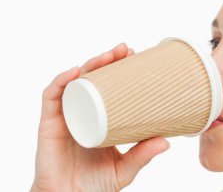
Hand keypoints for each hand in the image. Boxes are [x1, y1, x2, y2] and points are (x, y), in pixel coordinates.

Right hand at [30, 43, 169, 191]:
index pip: (110, 87)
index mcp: (101, 118)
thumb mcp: (124, 168)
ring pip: (76, 82)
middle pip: (94, 79)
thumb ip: (142, 155)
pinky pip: (51, 97)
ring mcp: (66, 115)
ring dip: (91, 64)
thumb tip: (167, 141)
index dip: (121, 71)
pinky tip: (75, 72)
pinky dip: (61, 81)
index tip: (137, 59)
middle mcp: (84, 111)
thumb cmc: (94, 185)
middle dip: (109, 61)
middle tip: (126, 50)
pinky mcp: (49, 123)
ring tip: (109, 56)